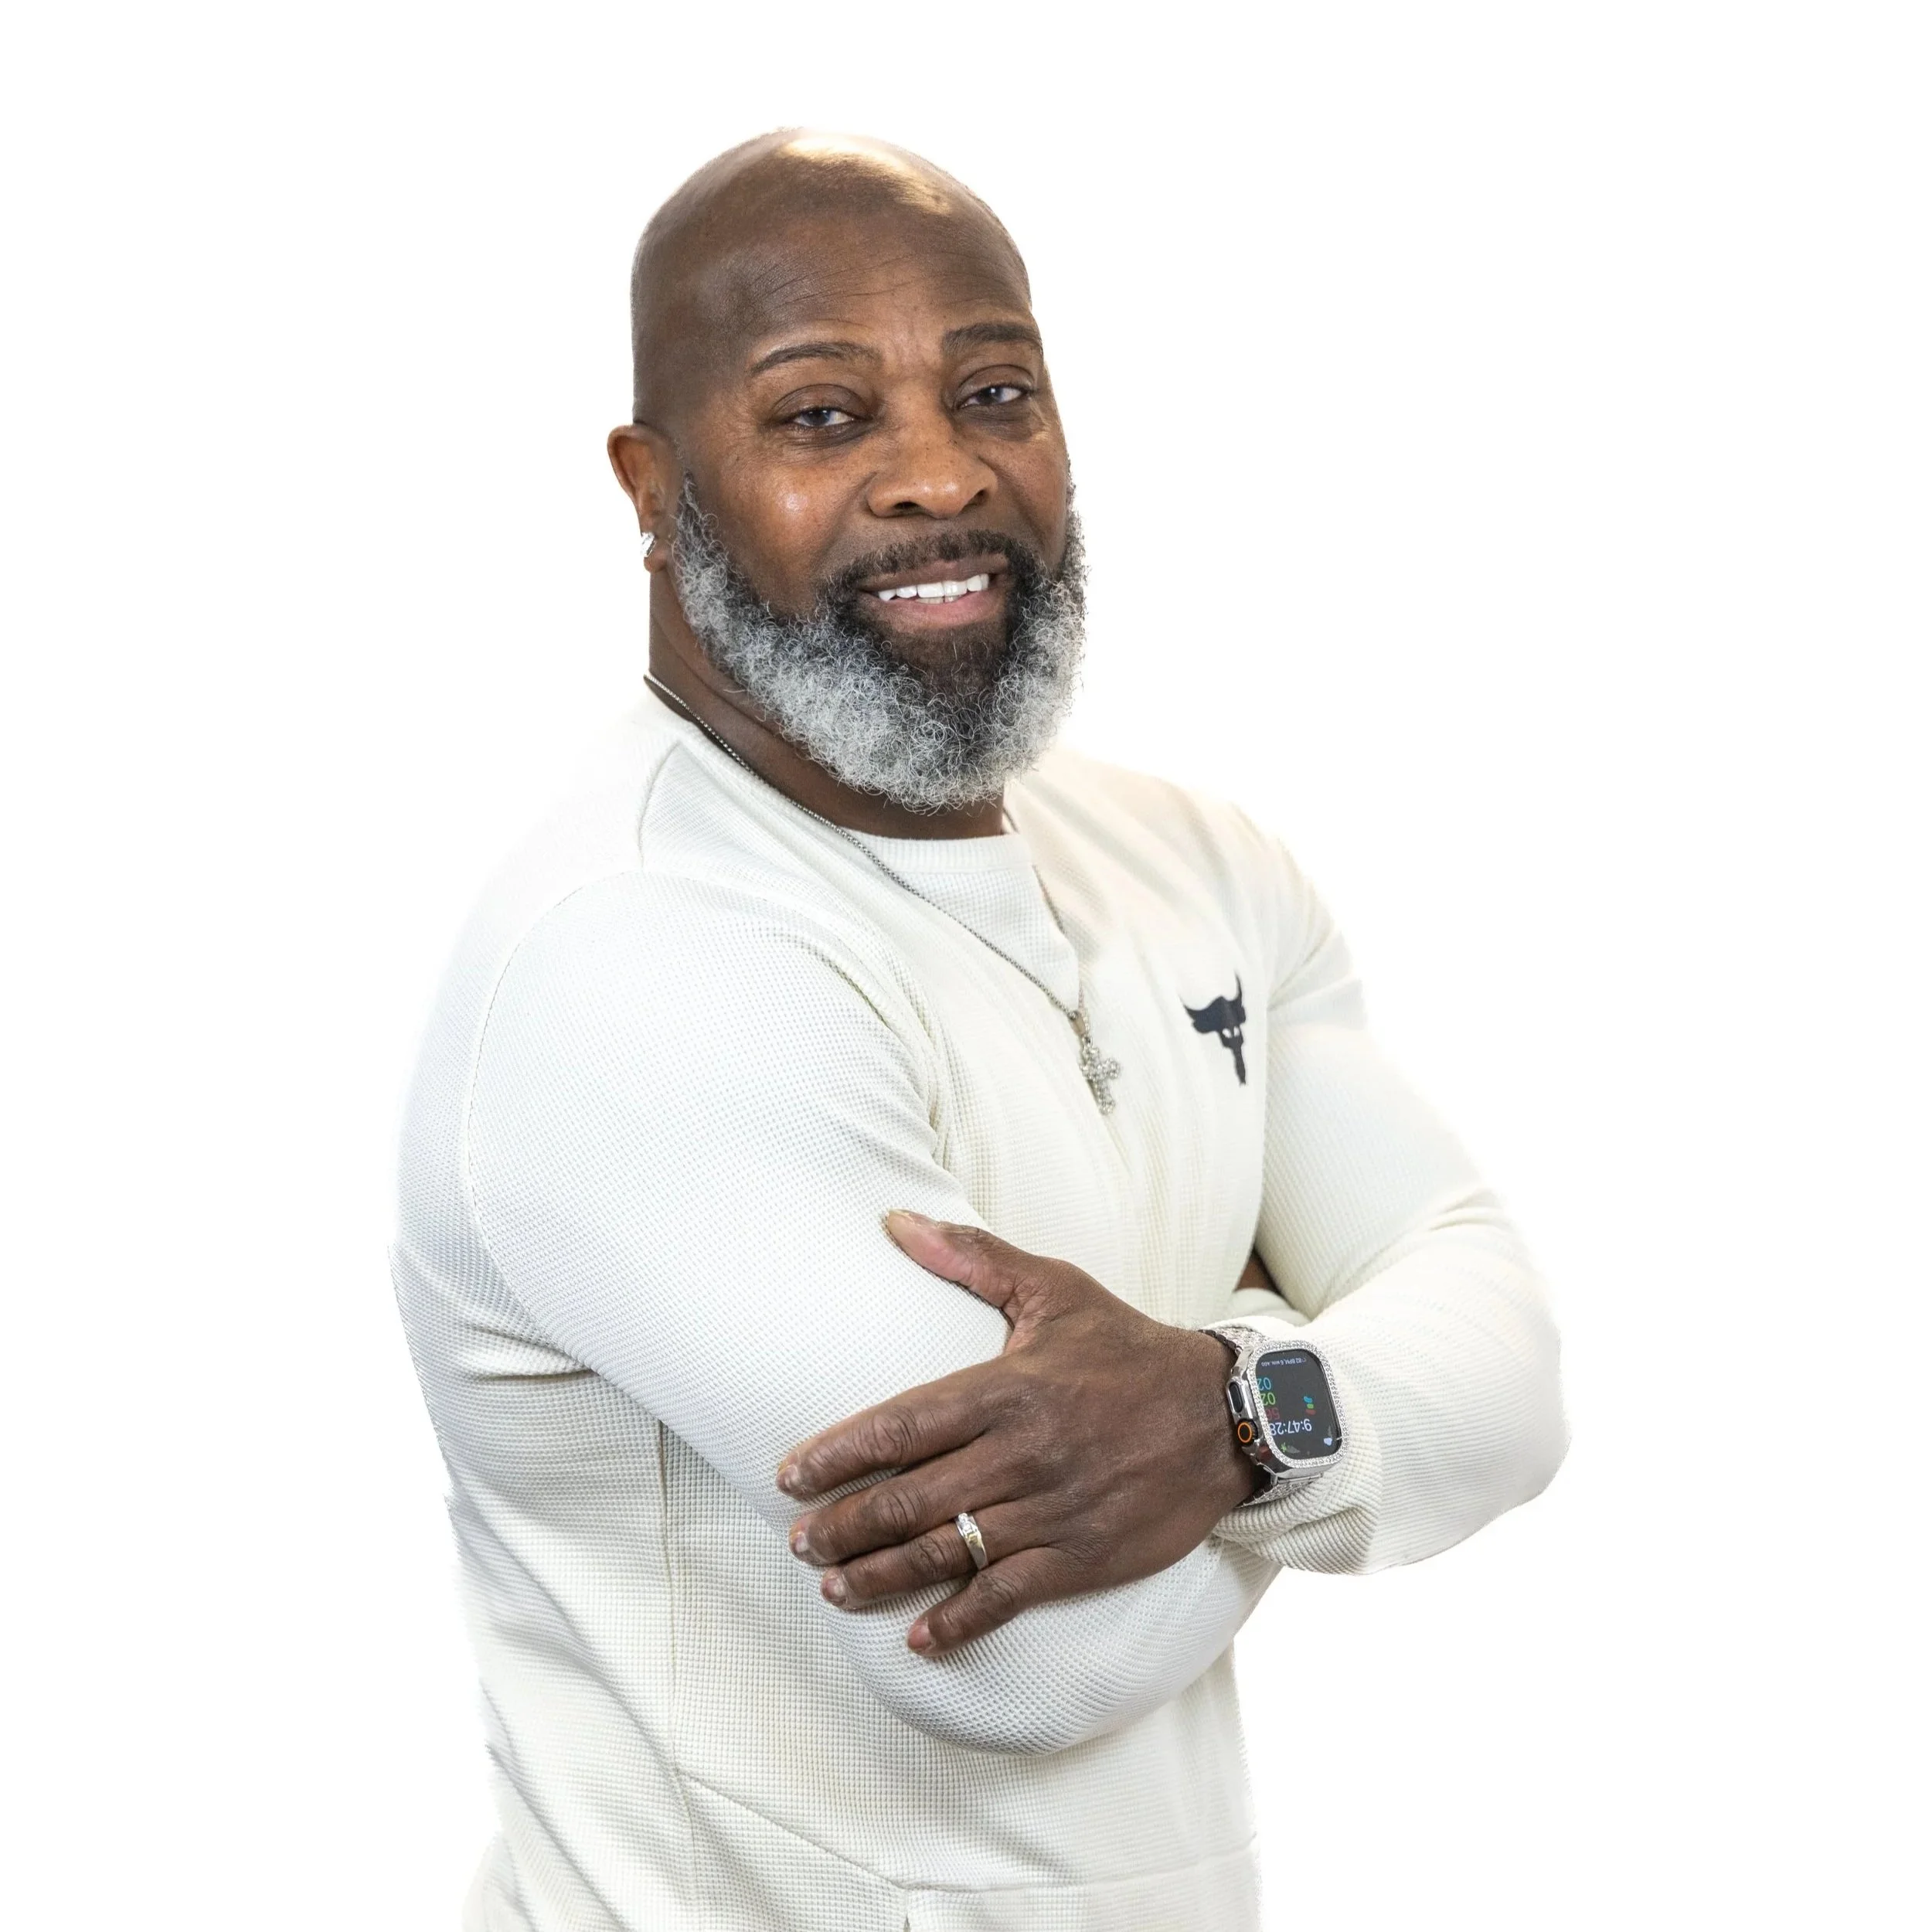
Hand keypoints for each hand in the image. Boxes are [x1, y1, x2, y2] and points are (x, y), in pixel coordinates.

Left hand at [776, 1211, 1258, 1656]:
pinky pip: (1008, 1596)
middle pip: (910, 1498)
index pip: (901, 1425)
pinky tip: (920, 1641)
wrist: (1226, 1416)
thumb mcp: (1054, 1289)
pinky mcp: (1083, 1557)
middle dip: (844, 1525)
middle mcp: (1022, 1454)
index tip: (789, 1476)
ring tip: (833, 1588)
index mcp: (1007, 1388)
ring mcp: (1052, 1511)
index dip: (838, 1454)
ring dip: (881, 1576)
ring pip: (948, 1552)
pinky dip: (961, 1622)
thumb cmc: (1127, 1348)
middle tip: (798, 1541)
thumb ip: (972, 1258)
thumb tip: (895, 1220)